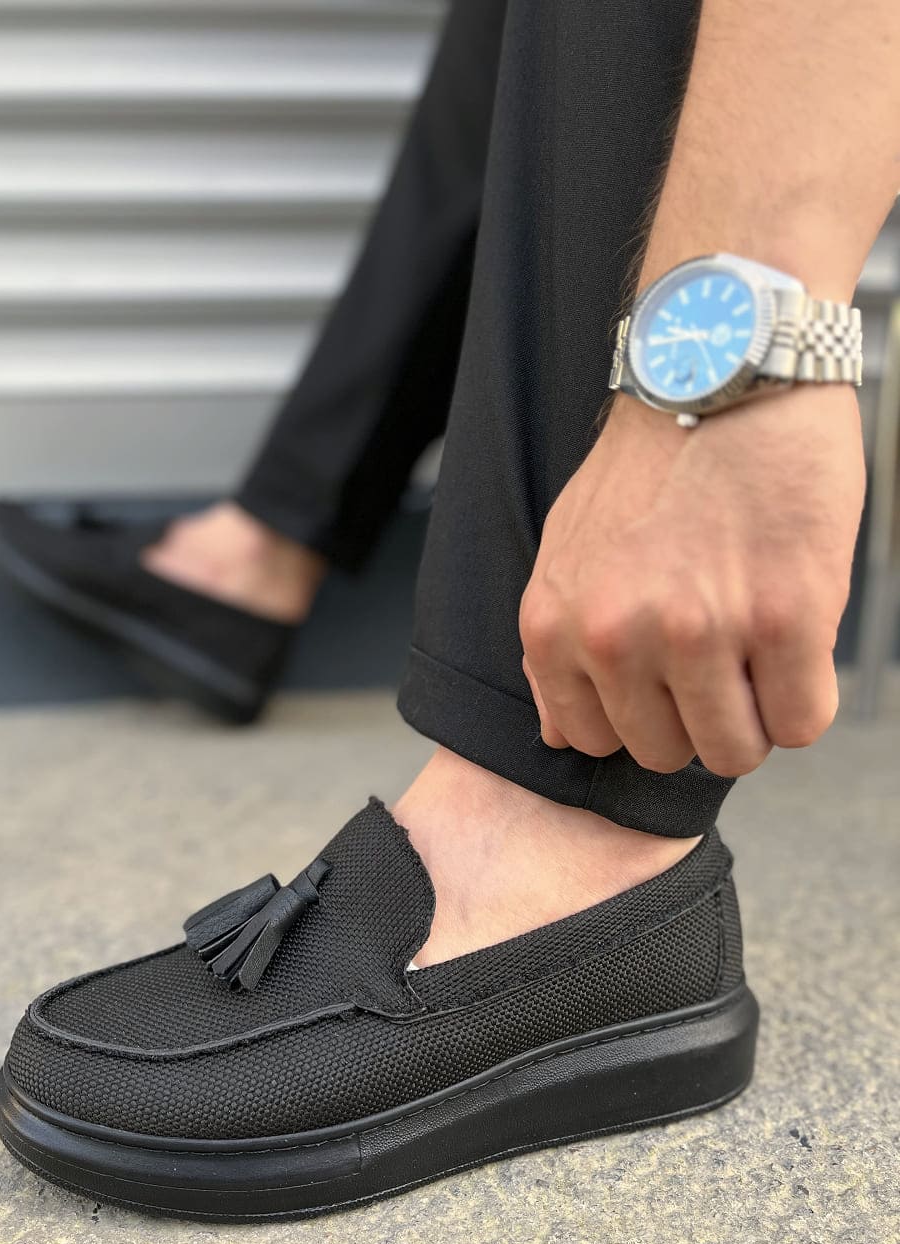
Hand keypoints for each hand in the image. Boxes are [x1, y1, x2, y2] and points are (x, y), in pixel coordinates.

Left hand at [519, 385, 865, 776]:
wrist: (722, 369)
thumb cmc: (650, 462)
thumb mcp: (568, 551)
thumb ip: (559, 644)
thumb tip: (562, 734)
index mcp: (557, 626)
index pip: (594, 744)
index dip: (641, 718)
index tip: (668, 681)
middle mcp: (617, 637)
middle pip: (666, 755)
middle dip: (699, 721)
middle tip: (724, 662)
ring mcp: (700, 631)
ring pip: (735, 750)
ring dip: (756, 717)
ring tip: (761, 654)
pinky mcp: (784, 617)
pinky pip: (800, 721)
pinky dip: (806, 698)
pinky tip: (799, 647)